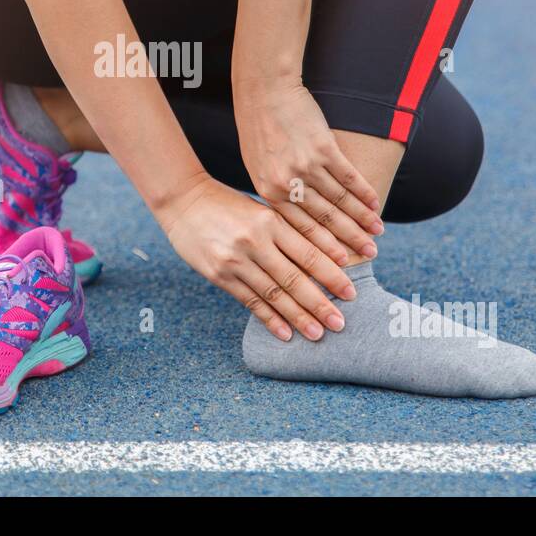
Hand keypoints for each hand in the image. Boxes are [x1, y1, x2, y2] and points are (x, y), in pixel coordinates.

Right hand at [157, 176, 355, 341]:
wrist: (184, 201)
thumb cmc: (229, 204)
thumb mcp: (261, 209)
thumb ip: (287, 232)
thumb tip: (323, 259)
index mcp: (270, 220)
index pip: (308, 253)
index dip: (331, 274)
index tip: (351, 292)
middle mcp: (254, 241)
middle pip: (294, 279)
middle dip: (320, 303)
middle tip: (341, 323)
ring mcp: (235, 261)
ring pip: (273, 294)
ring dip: (298, 317)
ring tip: (318, 334)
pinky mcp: (219, 275)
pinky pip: (250, 301)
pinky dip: (269, 319)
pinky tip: (285, 334)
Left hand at [233, 77, 383, 260]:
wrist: (264, 92)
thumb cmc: (257, 129)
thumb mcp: (257, 167)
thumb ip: (276, 193)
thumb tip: (293, 218)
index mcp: (269, 192)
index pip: (300, 228)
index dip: (324, 248)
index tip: (341, 262)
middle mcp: (288, 184)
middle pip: (325, 219)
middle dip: (349, 240)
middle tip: (369, 255)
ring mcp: (307, 166)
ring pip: (341, 201)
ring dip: (362, 219)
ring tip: (377, 233)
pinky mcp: (324, 148)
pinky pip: (349, 177)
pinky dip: (364, 192)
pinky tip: (375, 204)